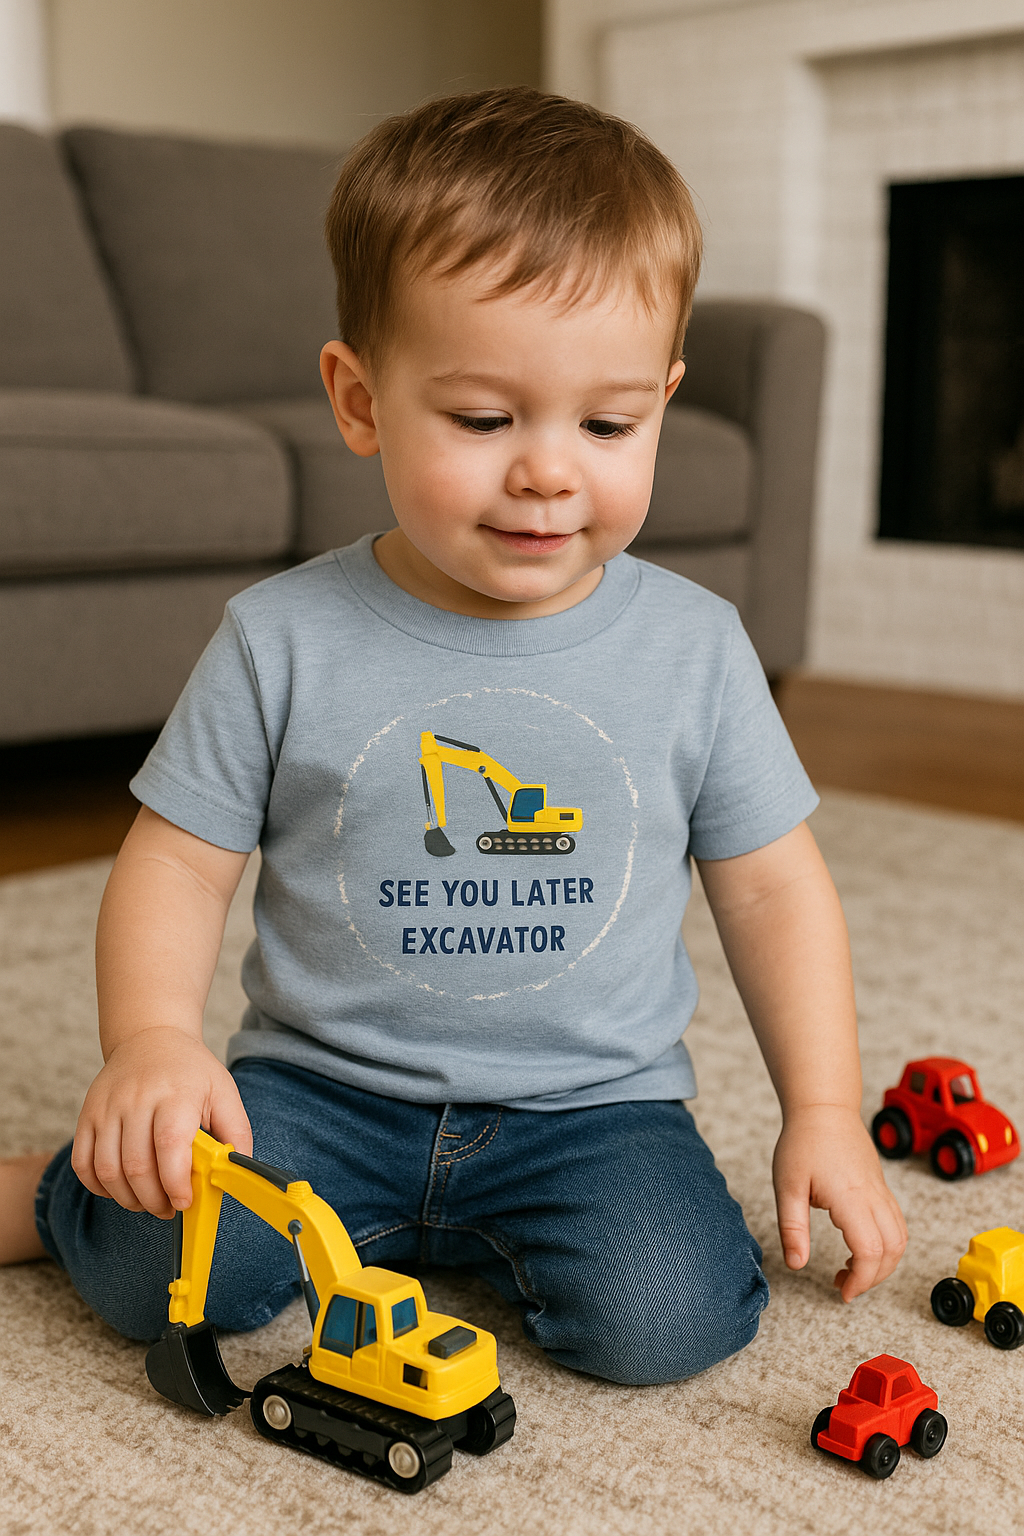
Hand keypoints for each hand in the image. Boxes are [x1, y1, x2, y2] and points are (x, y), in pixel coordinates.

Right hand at [71, 1027, 251, 1219]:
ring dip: (127, 1199)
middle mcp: (137, 1099)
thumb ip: (236, 1133)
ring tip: (148, 1202)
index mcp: (176, 1094)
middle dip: (154, 1201)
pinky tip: (120, 1188)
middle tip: (169, 1209)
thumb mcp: (224, 1093)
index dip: (175, 1184)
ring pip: (107, 1170)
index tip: (185, 1202)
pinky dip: (98, 1186)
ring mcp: (107, 1107)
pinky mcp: (87, 1114)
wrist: (150, 1037)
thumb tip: (236, 1173)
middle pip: (136, 1166)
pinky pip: (82, 1162)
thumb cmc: (191, 1072)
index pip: (169, 1146)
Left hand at [773, 1104, 907, 1301]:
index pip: (870, 1251)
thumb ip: (792, 1227)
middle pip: (892, 1250)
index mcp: (850, 1197)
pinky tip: (862, 1246)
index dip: (860, 1280)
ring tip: (852, 1270)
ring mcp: (881, 1190)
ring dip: (884, 1263)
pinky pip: (897, 1223)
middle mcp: (873, 1195)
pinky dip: (887, 1245)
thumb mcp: (787, 1186)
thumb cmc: (803, 1142)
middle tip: (844, 1285)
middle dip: (873, 1278)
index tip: (841, 1290)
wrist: (824, 1107)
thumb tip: (797, 1264)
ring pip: (900, 1238)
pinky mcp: (881, 1186)